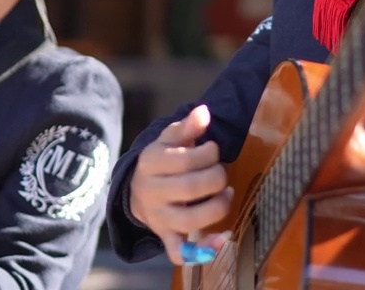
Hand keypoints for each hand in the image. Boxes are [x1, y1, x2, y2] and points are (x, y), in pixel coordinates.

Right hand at [128, 105, 231, 264]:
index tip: (214, 150)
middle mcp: (152, 193)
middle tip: (221, 171)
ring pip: (190, 220)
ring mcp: (159, 218)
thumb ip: (187, 126)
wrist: (137, 192)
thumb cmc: (162, 161)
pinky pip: (181, 251)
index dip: (208, 153)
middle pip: (190, 188)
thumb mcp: (169, 139)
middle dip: (216, 177)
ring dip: (218, 207)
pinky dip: (202, 251)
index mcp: (150, 163)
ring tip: (227, 194)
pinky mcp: (167, 236)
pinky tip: (223, 239)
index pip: (183, 159)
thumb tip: (204, 112)